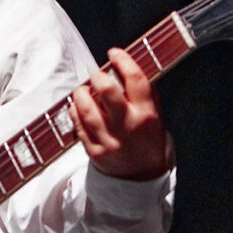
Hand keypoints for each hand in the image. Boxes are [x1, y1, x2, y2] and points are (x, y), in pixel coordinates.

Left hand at [69, 48, 172, 180]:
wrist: (142, 179)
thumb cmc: (149, 143)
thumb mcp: (157, 118)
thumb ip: (145, 95)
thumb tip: (129, 67)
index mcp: (147, 115)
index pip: (135, 79)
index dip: (122, 60)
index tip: (114, 53)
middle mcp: (128, 127)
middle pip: (107, 91)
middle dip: (97, 77)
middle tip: (96, 76)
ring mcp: (110, 141)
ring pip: (87, 109)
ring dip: (81, 94)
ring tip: (83, 91)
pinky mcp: (95, 152)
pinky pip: (79, 126)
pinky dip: (75, 112)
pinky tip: (77, 107)